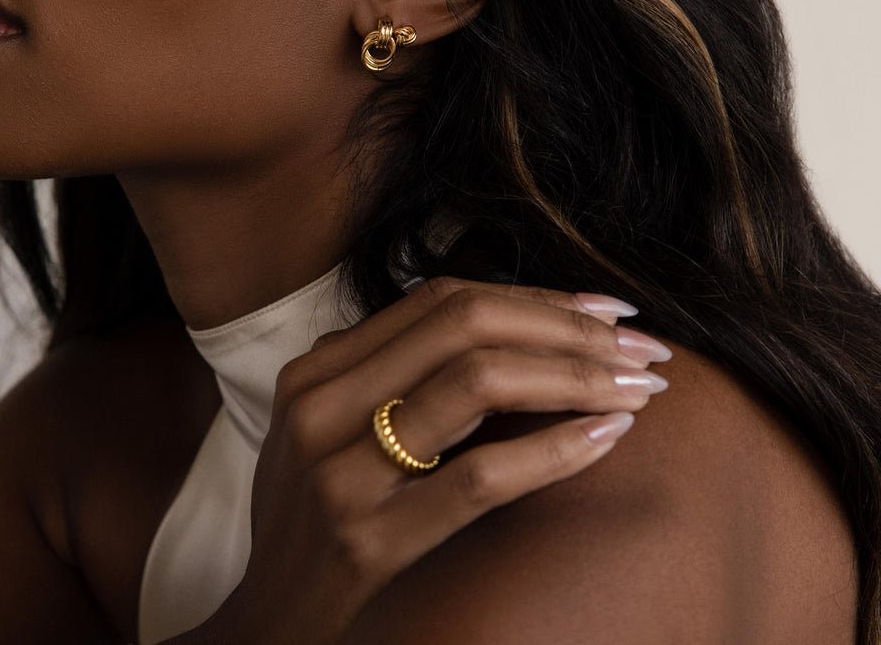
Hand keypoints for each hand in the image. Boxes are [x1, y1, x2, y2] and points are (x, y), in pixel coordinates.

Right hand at [182, 277, 670, 644]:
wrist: (266, 625)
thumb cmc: (312, 519)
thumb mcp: (331, 428)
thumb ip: (390, 372)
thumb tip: (508, 323)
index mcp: (318, 369)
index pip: (442, 299)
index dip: (533, 295)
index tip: (604, 307)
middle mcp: (323, 405)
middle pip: (465, 325)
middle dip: (566, 327)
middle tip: (640, 345)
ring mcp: (340, 472)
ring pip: (477, 383)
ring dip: (575, 376)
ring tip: (639, 386)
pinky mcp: (367, 540)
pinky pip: (479, 479)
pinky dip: (554, 449)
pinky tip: (606, 437)